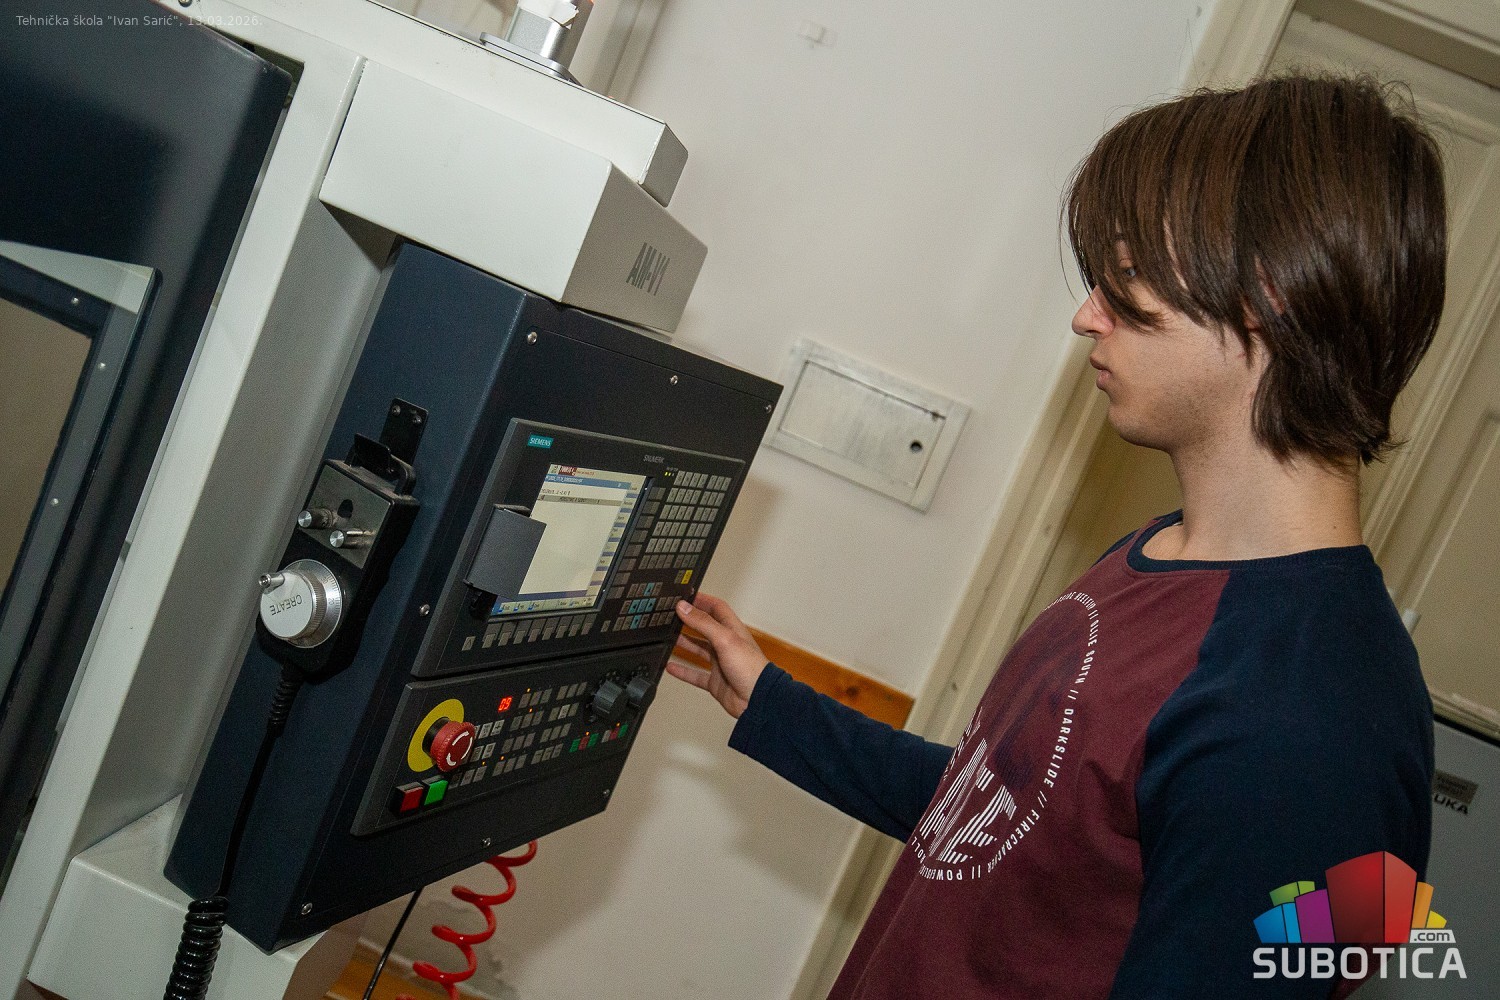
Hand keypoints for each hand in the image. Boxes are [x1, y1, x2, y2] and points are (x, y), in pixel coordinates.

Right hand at [666, 593, 767, 718]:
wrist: (757, 700)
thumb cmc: (751, 669)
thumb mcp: (725, 639)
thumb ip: (703, 623)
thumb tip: (685, 608)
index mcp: (733, 630)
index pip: (717, 608)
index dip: (702, 600)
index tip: (687, 596)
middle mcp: (726, 645)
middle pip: (705, 628)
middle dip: (690, 621)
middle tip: (674, 615)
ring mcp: (721, 664)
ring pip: (699, 650)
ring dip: (685, 644)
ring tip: (668, 637)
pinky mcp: (715, 681)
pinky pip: (695, 674)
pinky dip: (683, 671)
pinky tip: (672, 667)